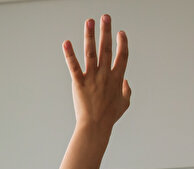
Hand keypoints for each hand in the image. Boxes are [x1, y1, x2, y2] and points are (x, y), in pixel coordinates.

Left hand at [63, 15, 130, 133]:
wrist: (95, 126)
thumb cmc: (110, 116)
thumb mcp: (124, 103)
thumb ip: (127, 90)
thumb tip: (126, 81)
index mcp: (116, 78)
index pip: (122, 56)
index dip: (122, 43)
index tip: (121, 33)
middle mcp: (105, 75)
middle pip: (107, 48)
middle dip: (106, 31)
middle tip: (106, 17)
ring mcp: (92, 78)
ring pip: (91, 53)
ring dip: (90, 36)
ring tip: (89, 21)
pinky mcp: (79, 83)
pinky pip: (74, 66)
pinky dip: (69, 54)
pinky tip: (66, 42)